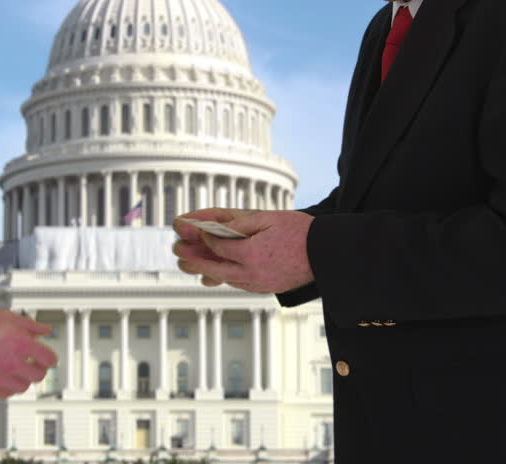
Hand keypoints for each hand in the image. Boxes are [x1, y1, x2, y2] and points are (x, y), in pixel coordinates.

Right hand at [0, 310, 57, 398]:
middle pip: (39, 375)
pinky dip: (10, 387)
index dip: (50, 357)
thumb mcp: (5, 317)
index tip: (48, 356)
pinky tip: (5, 376)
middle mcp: (13, 364)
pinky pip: (8, 394)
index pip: (49, 359)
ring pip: (25, 386)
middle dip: (39, 368)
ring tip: (18, 368)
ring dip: (25, 378)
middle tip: (33, 362)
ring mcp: (1, 378)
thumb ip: (29, 325)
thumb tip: (45, 330)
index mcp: (20, 344)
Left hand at [173, 208, 314, 292]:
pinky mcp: (266, 289)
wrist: (326, 255)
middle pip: (215, 269)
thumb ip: (241, 222)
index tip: (197, 231)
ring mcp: (259, 284)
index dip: (205, 238)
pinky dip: (227, 277)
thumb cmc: (301, 232)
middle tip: (179, 255)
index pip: (218, 247)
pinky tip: (220, 272)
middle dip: (195, 261)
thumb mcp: (269, 218)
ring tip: (192, 265)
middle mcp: (252, 274)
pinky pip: (240, 284)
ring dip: (208, 271)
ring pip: (227, 279)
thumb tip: (219, 226)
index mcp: (251, 254)